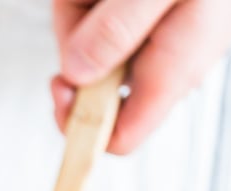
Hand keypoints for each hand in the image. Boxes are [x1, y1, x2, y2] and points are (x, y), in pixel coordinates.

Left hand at [51, 0, 230, 153]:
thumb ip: (119, 28)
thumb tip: (75, 71)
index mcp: (171, 72)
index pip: (118, 136)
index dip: (80, 124)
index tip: (59, 83)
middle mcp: (160, 63)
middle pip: (91, 81)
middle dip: (76, 35)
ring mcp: (152, 40)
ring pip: (87, 42)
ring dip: (83, 6)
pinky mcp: (142, 19)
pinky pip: (97, 15)